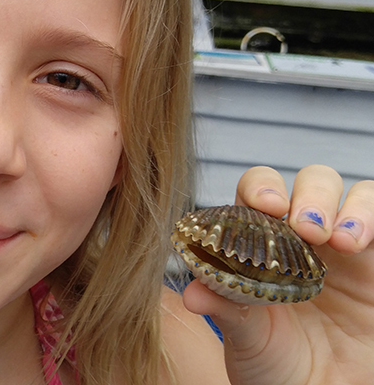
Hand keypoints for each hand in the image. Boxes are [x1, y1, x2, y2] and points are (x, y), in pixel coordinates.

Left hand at [182, 165, 373, 384]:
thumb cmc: (275, 365)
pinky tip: (355, 241)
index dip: (260, 188)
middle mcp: (302, 236)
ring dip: (345, 206)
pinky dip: (368, 216)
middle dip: (308, 194)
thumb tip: (191, 292)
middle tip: (304, 227)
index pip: (256, 194)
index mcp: (260, 243)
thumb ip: (225, 308)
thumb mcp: (246, 337)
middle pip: (307, 183)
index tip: (265, 204)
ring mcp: (343, 248)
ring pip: (350, 194)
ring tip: (337, 240)